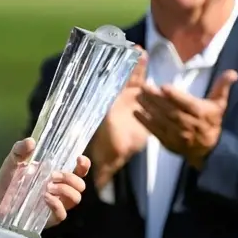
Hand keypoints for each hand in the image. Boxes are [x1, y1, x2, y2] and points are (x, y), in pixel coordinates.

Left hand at [0, 138, 89, 228]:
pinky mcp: (49, 218)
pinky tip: (45, 198)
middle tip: (53, 175)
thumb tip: (31, 141)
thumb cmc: (7, 183)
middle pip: (81, 185)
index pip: (78, 171)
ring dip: (65, 190)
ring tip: (48, 187)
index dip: (84, 165)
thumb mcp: (12, 162)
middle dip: (71, 178)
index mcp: (55, 175)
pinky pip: (62, 214)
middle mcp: (59, 190)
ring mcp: (56, 205)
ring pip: (76, 198)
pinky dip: (56, 204)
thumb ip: (20, 150)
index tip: (79, 159)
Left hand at [87, 48, 148, 188]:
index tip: (97, 72)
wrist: (126, 142)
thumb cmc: (114, 149)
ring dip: (129, 64)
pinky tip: (140, 52)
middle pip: (114, 83)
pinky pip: (138, 77)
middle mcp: (113, 101)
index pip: (101, 97)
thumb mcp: (110, 160)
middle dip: (115, 69)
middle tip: (115, 53)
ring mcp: (124, 95)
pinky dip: (139, 65)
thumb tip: (100, 188)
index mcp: (106, 114)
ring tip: (132, 49)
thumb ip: (105, 172)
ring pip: (126, 77)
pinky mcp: (136, 92)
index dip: (100, 86)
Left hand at [135, 69, 237, 168]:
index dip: (175, 96)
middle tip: (144, 87)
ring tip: (138, 96)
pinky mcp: (168, 142)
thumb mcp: (219, 104)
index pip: (187, 104)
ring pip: (162, 120)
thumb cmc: (212, 122)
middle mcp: (189, 124)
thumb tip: (232, 72)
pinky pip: (156, 132)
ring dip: (148, 108)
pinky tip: (136, 113)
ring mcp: (177, 134)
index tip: (164, 87)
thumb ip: (222, 87)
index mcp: (201, 113)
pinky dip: (146, 123)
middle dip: (156, 99)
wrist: (208, 150)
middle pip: (171, 111)